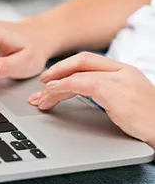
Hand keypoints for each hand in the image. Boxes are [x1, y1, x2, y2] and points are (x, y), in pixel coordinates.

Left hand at [29, 52, 154, 148]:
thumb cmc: (148, 122)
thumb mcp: (124, 103)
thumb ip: (104, 95)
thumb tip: (78, 97)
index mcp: (123, 71)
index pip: (88, 61)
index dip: (66, 67)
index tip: (50, 80)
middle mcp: (121, 71)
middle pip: (80, 62)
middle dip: (56, 72)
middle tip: (39, 87)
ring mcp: (119, 79)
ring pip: (77, 73)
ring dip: (54, 86)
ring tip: (40, 98)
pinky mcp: (115, 91)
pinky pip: (81, 83)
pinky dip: (62, 87)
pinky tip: (51, 94)